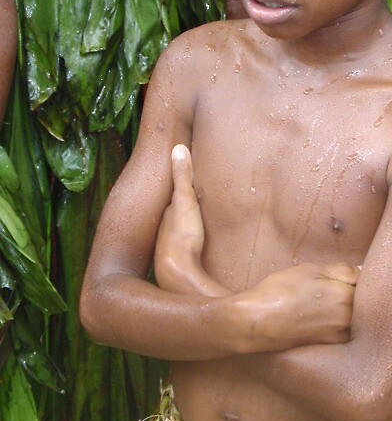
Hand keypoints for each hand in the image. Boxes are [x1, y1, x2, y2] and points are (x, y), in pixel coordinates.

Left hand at [154, 144, 204, 290]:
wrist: (178, 273)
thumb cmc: (182, 235)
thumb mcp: (185, 201)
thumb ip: (182, 176)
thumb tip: (178, 147)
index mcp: (168, 214)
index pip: (174, 197)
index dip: (180, 189)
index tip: (187, 181)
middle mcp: (165, 230)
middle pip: (175, 216)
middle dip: (182, 210)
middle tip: (192, 203)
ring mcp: (171, 248)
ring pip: (178, 233)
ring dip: (185, 228)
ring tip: (195, 223)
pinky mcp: (181, 264)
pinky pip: (185, 250)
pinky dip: (190, 245)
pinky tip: (197, 249)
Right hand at [243, 261, 358, 351]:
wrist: (257, 322)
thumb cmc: (282, 291)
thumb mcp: (312, 270)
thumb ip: (342, 271)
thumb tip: (361, 273)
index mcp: (348, 296)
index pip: (366, 283)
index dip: (354, 278)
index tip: (343, 276)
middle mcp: (350, 319)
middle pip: (363, 302)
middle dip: (354, 293)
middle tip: (330, 288)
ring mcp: (341, 335)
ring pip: (354, 317)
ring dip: (347, 309)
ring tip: (323, 303)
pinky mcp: (330, 345)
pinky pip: (343, 329)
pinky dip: (338, 322)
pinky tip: (319, 317)